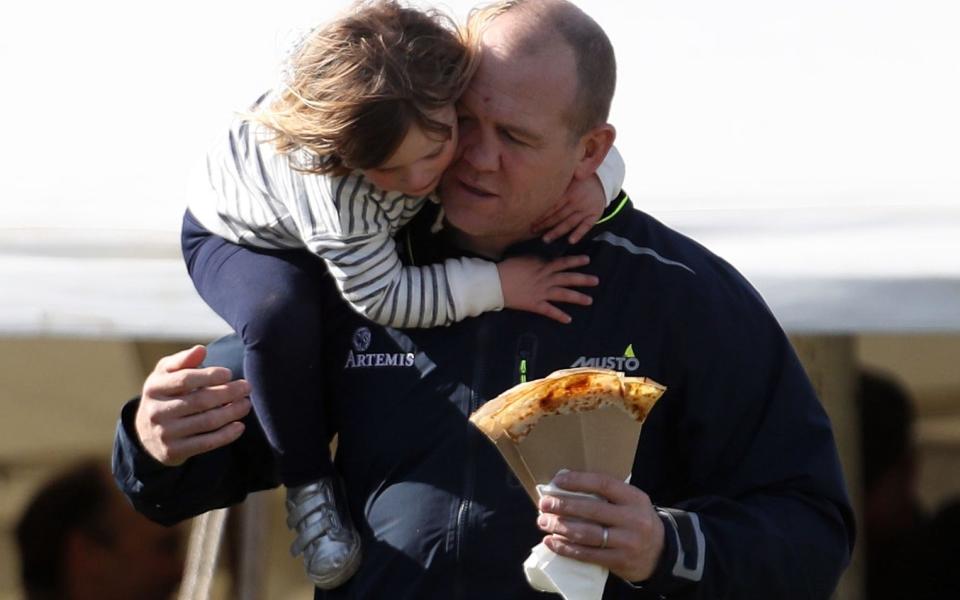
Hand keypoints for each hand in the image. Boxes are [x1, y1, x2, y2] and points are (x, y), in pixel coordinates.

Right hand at [135, 345, 251, 465]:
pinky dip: (226, 435)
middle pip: (200, 401)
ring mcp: (164, 433)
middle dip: (228, 392)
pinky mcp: (173, 451)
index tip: (229, 373)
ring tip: (246, 404)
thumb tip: (201, 350)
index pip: (185, 379)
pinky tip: (239, 426)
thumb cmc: (166, 394)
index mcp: (154, 387)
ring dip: (232, 412)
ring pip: (206, 422)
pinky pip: (206, 443)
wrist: (147, 432)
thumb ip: (183, 360)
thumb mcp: (166, 373)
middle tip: (246, 387)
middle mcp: (156, 411)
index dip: (210, 375)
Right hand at [498, 255, 597, 323]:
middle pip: (568, 278)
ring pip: (563, 294)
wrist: (496, 282)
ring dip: (577, 297)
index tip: (587, 260)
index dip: (576, 261)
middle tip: (596, 281)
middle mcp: (545, 279)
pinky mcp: (535, 304)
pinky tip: (568, 319)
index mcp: (542, 266)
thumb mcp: (524, 259)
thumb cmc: (507, 268)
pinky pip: (550, 311)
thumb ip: (536, 260)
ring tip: (589, 301)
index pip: (563, 262)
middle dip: (583, 279)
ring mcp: (541, 292)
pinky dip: (559, 315)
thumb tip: (545, 259)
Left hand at [531, 175, 605, 243]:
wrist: (603, 180)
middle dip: (544, 225)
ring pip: (569, 223)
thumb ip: (556, 184)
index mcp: (569, 191)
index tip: (530, 221)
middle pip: (558, 216)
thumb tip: (534, 186)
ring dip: (557, 232)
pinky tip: (571, 241)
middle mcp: (577, 201)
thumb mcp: (569, 177)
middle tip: (533, 231)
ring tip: (546, 239)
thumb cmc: (580, 179)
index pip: (552, 206)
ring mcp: (586, 208)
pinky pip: (586, 226)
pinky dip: (579, 234)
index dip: (541, 215)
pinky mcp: (595, 214)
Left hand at [536, 470, 664, 582]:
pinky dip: (566, 548)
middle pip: (591, 510)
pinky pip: (588, 554)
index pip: (603, 484)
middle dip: (563, 506)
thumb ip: (606, 494)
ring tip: (543, 522)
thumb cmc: (635, 520)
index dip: (579, 481)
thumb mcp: (630, 502)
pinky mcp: (620, 561)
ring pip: (587, 534)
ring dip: (560, 527)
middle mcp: (632, 519)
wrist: (661, 552)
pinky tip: (551, 542)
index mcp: (634, 498)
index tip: (558, 480)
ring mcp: (627, 542)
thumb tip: (565, 485)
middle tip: (544, 504)